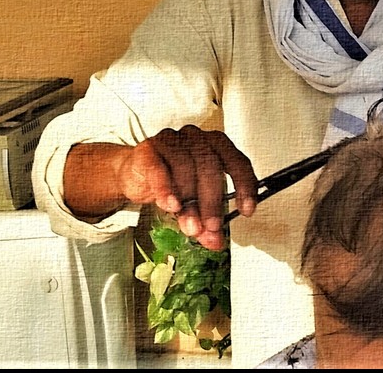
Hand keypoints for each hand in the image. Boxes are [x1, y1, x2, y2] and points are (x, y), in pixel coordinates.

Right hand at [115, 126, 257, 251]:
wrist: (135, 173)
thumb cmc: (171, 181)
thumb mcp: (194, 203)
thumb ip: (205, 222)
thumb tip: (215, 242)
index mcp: (216, 146)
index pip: (238, 161)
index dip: (245, 186)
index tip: (247, 209)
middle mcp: (197, 138)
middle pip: (211, 167)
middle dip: (213, 202)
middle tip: (212, 227)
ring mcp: (173, 140)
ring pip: (185, 168)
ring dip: (189, 202)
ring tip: (190, 225)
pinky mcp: (148, 149)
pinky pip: (158, 168)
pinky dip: (165, 189)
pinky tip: (170, 205)